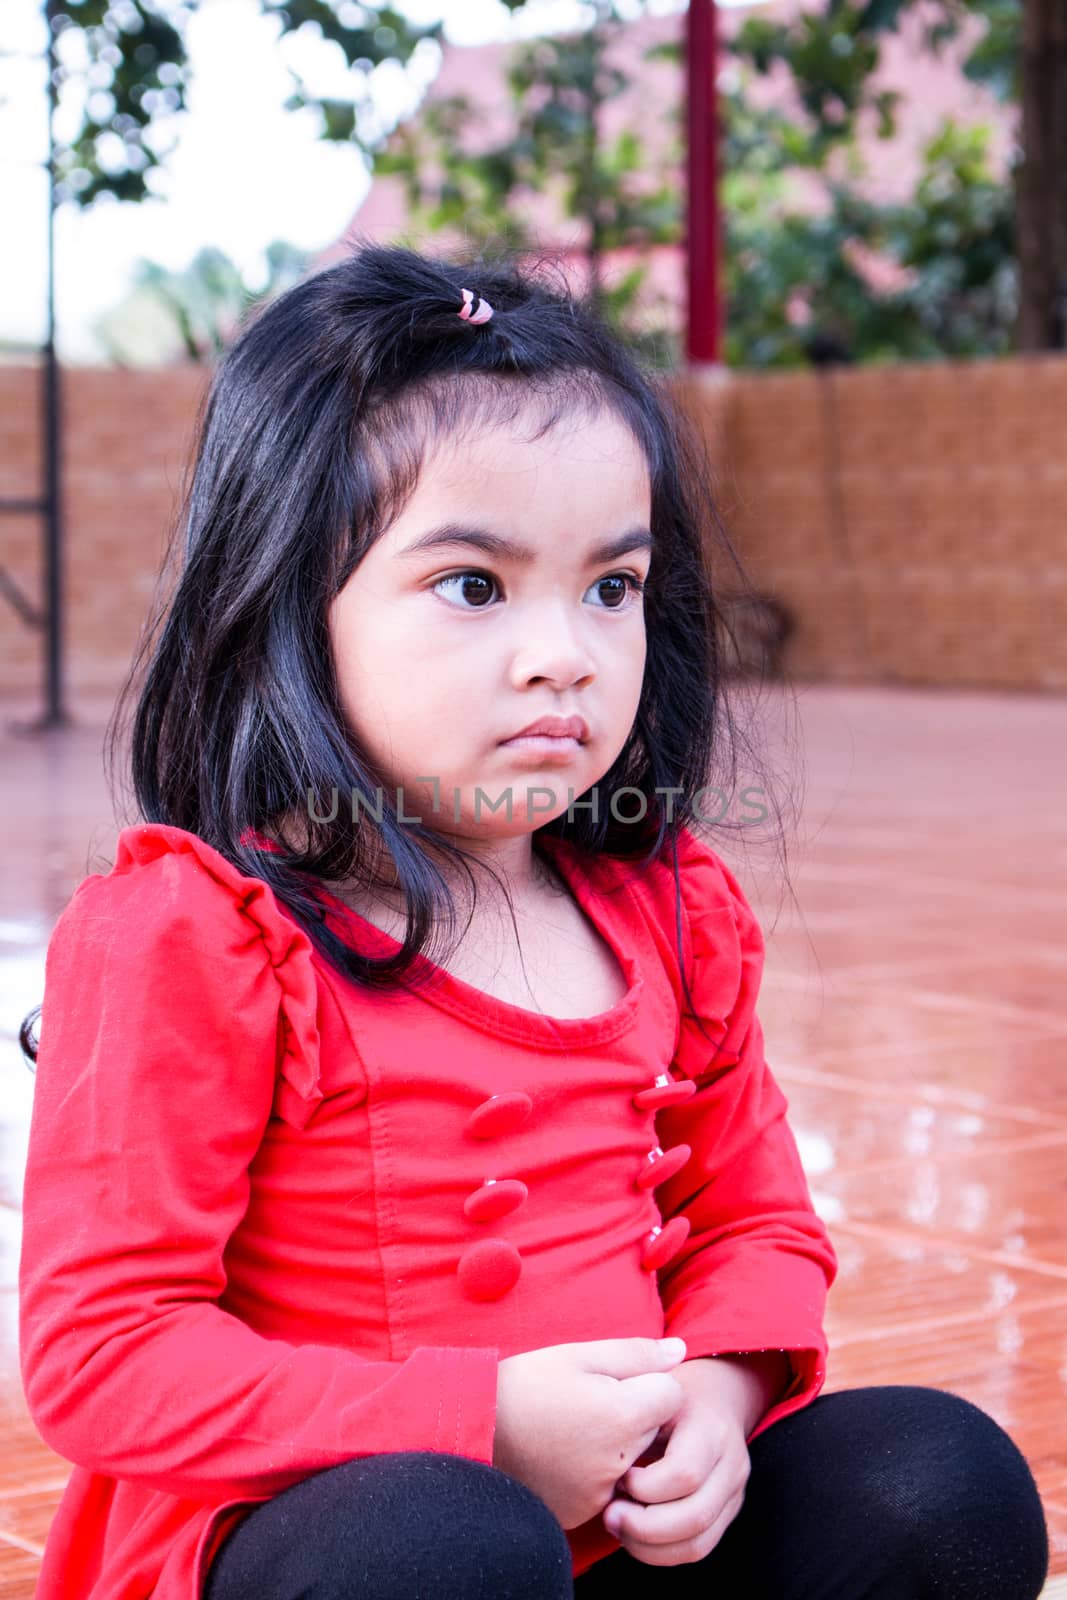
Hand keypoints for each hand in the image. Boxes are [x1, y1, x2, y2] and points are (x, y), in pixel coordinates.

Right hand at [492, 1337, 687, 1530]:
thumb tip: (681, 1352)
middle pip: (654, 1430)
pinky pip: (608, 1488)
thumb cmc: (524, 1385)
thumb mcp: (578, 1355)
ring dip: (618, 1445)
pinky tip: (565, 1453)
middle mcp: (619, 1462)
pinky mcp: (582, 1513)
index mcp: (623, 1416)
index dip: (648, 1382)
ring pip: (633, 1461)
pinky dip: (596, 1471)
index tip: (616, 1380)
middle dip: (635, 1413)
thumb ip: (635, 1353)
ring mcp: (600, 1494)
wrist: (471, 1432)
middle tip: (592, 1400)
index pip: (672, 1396)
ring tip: (575, 1426)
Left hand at [600, 1357, 757, 1566]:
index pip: (685, 1472)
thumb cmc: (672, 1392)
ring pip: (698, 1543)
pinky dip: (662, 1552)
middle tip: (609, 1515)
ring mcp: (734, 1493)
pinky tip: (635, 1534)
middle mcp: (732, 1464)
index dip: (645, 1486)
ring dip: (650, 1546)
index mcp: (712, 1428)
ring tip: (618, 1526)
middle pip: (695, 1516)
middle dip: (644, 1526)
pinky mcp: (727, 1514)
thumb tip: (600, 1453)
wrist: (717, 1395)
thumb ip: (635, 1413)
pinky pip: (698, 1548)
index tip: (618, 1475)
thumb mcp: (654, 1387)